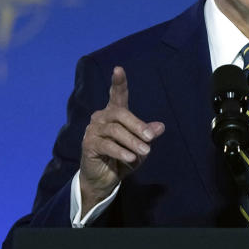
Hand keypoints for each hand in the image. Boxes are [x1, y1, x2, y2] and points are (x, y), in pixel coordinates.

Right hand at [79, 66, 164, 212]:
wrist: (104, 180)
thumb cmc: (123, 159)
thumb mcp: (140, 147)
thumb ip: (147, 135)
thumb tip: (160, 127)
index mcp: (114, 114)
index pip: (116, 95)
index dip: (118, 82)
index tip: (118, 69)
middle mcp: (101, 117)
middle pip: (120, 114)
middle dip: (137, 125)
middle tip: (150, 139)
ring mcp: (93, 130)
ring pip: (115, 131)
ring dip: (132, 141)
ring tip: (145, 152)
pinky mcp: (88, 144)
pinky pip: (107, 145)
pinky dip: (121, 151)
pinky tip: (131, 158)